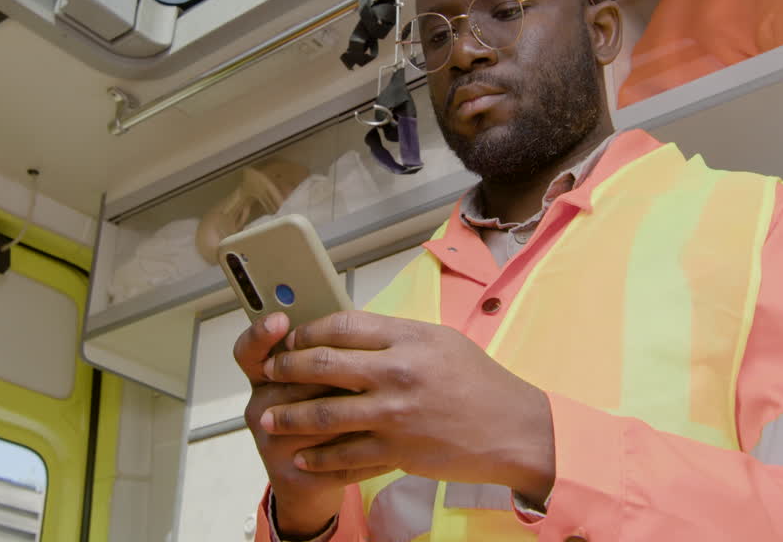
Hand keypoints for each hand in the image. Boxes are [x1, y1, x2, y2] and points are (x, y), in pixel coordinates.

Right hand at [234, 313, 387, 538]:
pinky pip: (332, 458)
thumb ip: (327, 355)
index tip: (280, 319)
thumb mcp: (320, 381)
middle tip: (367, 369)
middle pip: (291, 380)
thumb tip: (354, 327)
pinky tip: (390, 441)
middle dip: (332, 373)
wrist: (312, 483)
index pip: (250, 351)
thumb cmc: (325, 418)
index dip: (261, 334)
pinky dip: (365, 448)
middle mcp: (260, 408)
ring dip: (355, 409)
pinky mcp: (290, 476)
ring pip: (316, 416)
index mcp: (266, 378)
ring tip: (387, 401)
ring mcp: (270, 444)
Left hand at [258, 311, 554, 502]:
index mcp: (407, 338)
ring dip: (289, 416)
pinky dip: (318, 457)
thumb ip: (396, 335)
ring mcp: (394, 414)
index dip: (306, 331)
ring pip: (324, 413)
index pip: (340, 325)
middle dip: (286, 369)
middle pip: (322, 364)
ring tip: (269, 417)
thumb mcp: (440, 341)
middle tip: (269, 372)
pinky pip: (345, 454)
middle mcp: (397, 372)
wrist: (513, 429)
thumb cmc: (480, 382)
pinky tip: (302, 455)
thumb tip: (352, 332)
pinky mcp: (397, 450)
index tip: (291, 339)